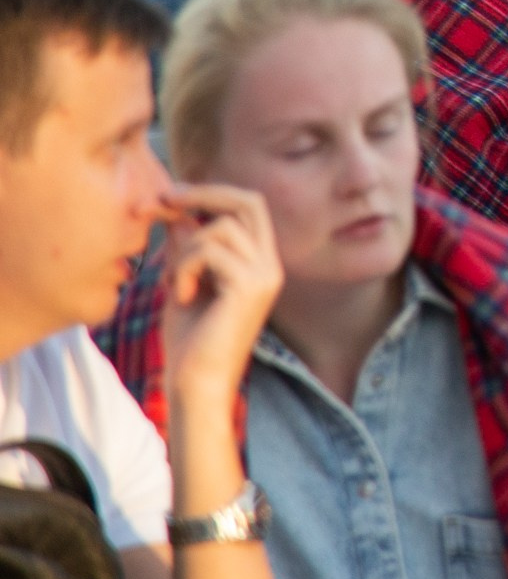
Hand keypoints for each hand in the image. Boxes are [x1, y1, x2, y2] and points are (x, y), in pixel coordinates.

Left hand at [159, 185, 282, 406]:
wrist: (196, 385)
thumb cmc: (188, 343)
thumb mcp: (183, 284)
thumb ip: (186, 248)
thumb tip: (177, 211)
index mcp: (261, 264)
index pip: (250, 207)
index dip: (214, 193)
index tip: (172, 195)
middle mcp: (271, 265)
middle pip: (250, 202)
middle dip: (205, 194)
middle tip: (165, 199)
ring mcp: (265, 275)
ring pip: (221, 229)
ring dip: (185, 252)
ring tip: (175, 285)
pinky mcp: (250, 287)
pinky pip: (210, 252)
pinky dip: (184, 270)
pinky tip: (181, 297)